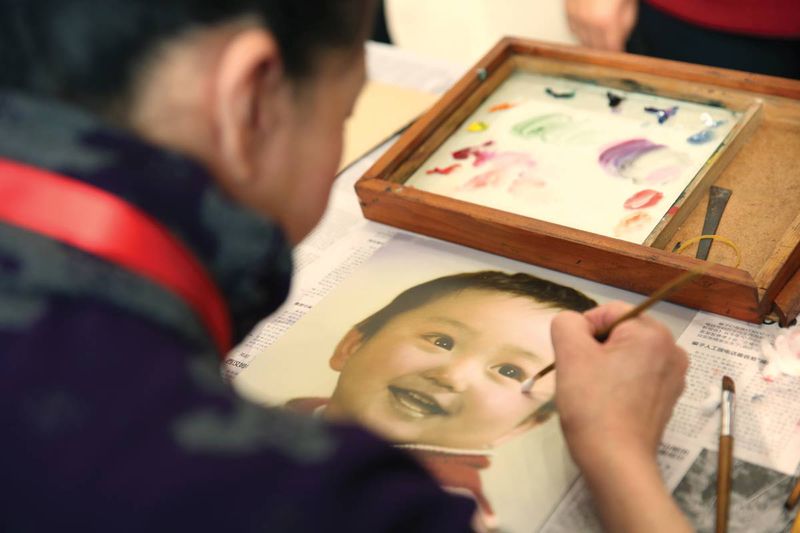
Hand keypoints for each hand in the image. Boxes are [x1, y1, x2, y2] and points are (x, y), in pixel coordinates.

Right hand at [551, 301, 687, 468]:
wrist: (616, 461)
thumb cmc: (593, 406)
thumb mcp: (570, 353)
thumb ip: (567, 323)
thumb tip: (574, 325)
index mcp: (653, 333)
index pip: (607, 312)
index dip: (582, 331)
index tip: (573, 358)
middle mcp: (672, 350)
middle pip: (619, 332)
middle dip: (595, 348)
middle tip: (581, 375)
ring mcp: (674, 376)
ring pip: (627, 355)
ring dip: (605, 365)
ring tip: (593, 390)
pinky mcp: (668, 398)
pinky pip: (637, 375)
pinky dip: (619, 383)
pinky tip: (607, 402)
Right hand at [565, 0, 637, 51]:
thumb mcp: (629, 5)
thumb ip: (624, 26)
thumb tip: (618, 39)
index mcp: (606, 21)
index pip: (611, 49)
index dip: (618, 53)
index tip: (621, 54)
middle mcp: (587, 20)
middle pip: (594, 47)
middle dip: (605, 47)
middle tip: (613, 44)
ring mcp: (574, 14)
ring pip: (582, 39)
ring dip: (592, 39)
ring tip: (603, 33)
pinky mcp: (567, 8)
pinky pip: (573, 27)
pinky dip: (582, 28)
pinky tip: (591, 24)